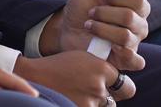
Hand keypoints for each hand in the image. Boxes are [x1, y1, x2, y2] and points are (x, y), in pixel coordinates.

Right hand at [15, 53, 135, 105]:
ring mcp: (91, 102)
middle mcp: (98, 86)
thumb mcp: (81, 58)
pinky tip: (74, 98)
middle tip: (99, 91)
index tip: (111, 84)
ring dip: (97, 102)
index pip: (124, 83)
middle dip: (112, 95)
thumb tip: (116, 77)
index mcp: (100, 68)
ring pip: (106, 106)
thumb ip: (101, 66)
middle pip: (118, 97)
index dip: (118, 84)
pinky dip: (86, 104)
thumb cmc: (58, 65)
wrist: (35, 77)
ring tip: (81, 93)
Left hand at [43, 0, 148, 71]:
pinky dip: (121, 53)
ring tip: (89, 26)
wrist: (68, 30)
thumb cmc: (83, 6)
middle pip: (130, 17)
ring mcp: (133, 44)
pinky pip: (135, 61)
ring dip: (101, 29)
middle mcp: (138, 25)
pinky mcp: (124, 61)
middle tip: (91, 12)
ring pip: (125, 37)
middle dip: (104, 13)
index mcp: (135, 6)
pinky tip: (105, 45)